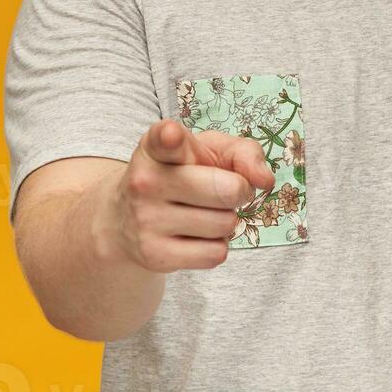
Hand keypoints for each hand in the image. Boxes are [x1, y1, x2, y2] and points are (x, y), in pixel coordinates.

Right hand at [100, 118, 274, 273]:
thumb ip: (244, 153)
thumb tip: (265, 181)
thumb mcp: (210, 151)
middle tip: (220, 190)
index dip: (171, 138)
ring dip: (225, 221)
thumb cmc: (182, 176)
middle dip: (236, 191)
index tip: (171, 136)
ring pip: (225, 225)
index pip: (163, 140)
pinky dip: (216, 246)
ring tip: (202, 212)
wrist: (126, 219)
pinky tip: (193, 236)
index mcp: (157, 147)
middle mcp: (144, 182)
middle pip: (226, 190)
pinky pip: (216, 254)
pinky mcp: (154, 256)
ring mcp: (146, 221)